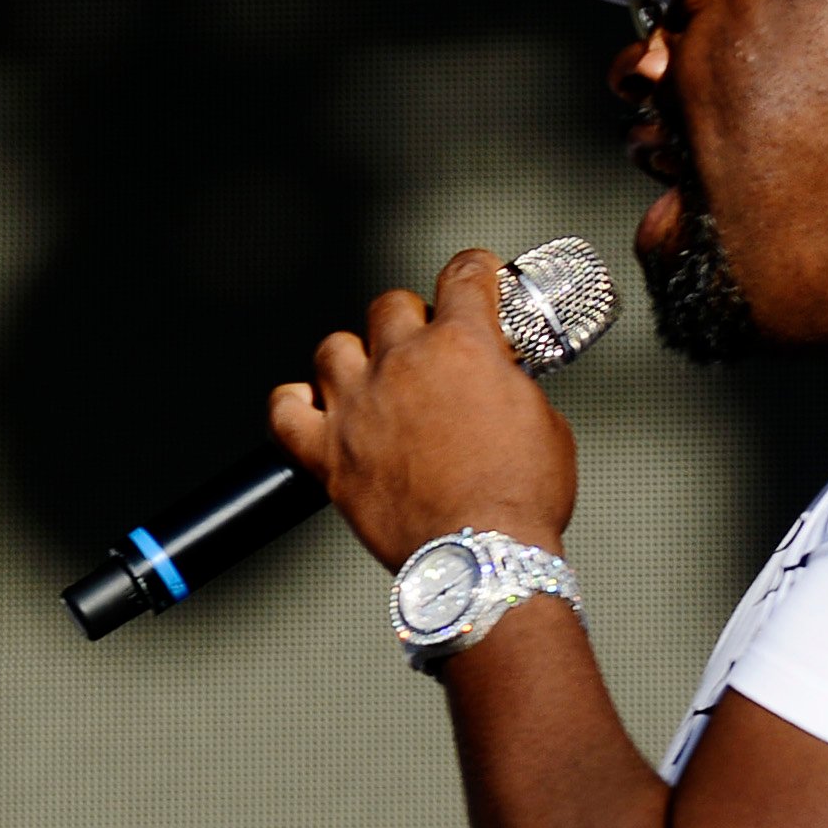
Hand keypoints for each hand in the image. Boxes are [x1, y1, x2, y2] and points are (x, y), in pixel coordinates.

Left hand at [266, 247, 577, 569]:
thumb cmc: (518, 499)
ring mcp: (358, 407)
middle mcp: (402, 365)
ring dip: (353, 357)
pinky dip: (292, 405)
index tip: (473, 276)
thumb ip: (511, 384)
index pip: (461, 276)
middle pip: (389, 305)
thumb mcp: (543, 419)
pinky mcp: (327, 454)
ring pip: (333, 348)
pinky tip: (306, 407)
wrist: (483, 555)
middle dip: (411, 317)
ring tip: (371, 378)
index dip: (471, 271)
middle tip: (425, 343)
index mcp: (462, 346)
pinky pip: (284, 412)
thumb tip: (501, 380)